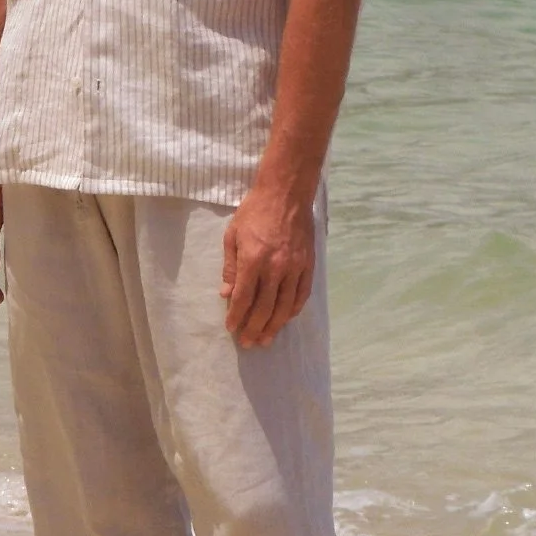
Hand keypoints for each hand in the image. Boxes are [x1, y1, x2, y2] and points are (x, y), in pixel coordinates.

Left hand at [220, 183, 315, 348]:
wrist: (286, 193)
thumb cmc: (254, 211)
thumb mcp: (233, 235)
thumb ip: (230, 267)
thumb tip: (227, 295)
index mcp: (253, 260)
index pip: (244, 298)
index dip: (236, 316)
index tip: (231, 328)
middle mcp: (275, 268)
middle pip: (264, 307)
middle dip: (254, 328)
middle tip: (248, 342)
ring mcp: (295, 267)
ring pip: (285, 306)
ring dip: (274, 325)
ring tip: (266, 339)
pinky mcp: (308, 264)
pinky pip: (302, 294)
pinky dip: (293, 310)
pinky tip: (286, 319)